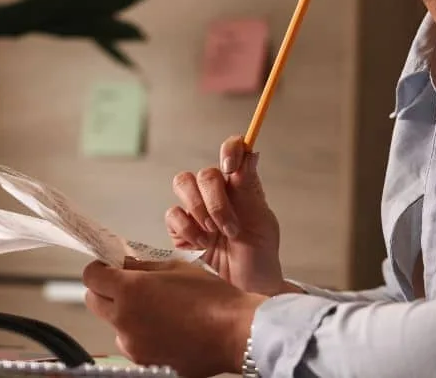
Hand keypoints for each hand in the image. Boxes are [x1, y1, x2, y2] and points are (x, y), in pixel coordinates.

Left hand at [83, 258, 263, 377]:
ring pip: (113, 324)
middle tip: (127, 284)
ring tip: (154, 309)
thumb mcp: (175, 267)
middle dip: (105, 290)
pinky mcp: (145, 362)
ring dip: (124, 314)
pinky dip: (140, 334)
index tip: (109, 266)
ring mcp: (133, 345)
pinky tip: (164, 328)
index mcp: (129, 290)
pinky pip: (132, 343)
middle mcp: (124, 319)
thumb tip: (124, 263)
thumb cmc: (211, 297)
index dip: (99, 268)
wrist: (235, 332)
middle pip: (94, 301)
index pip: (91, 275)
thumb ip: (143, 265)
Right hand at [166, 135, 292, 294]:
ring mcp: (196, 208)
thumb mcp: (262, 221)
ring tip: (214, 234)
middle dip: (215, 201)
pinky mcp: (180, 227)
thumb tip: (252, 154)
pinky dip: (188, 229)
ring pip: (183, 184)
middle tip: (228, 227)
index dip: (230, 149)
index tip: (230, 165)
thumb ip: (250, 188)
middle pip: (204, 173)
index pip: (233, 151)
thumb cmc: (260, 254)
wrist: (246, 287)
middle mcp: (217, 192)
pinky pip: (173, 214)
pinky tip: (202, 244)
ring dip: (199, 211)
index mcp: (240, 185)